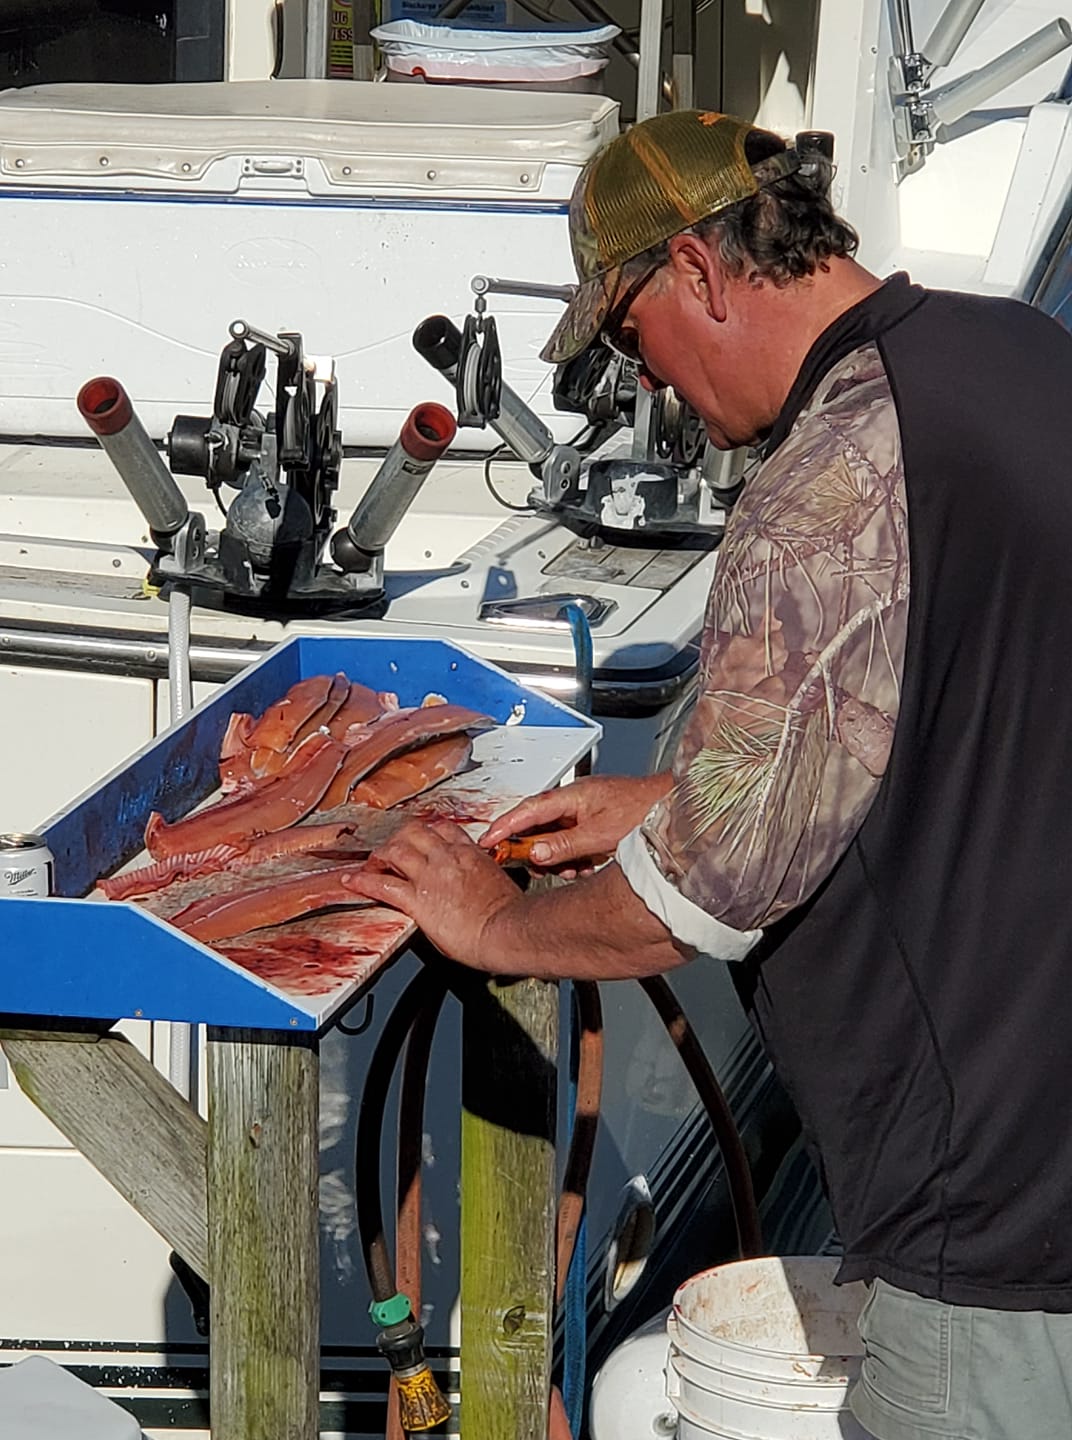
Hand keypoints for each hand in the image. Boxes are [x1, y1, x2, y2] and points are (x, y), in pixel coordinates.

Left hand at [341, 819, 520, 967]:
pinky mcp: (418, 900)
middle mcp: (447, 858)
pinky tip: (352, 881)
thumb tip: (475, 884)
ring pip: (395, 850)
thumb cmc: (509, 914)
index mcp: (470, 854)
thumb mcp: (498, 882)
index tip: (420, 836)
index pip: (443, 828)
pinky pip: (383, 885)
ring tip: (372, 864)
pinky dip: (363, 881)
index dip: (426, 830)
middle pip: (414, 831)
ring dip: (380, 855)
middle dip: (399, 837)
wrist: (507, 929)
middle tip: (391, 849)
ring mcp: (430, 876)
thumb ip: (480, 875)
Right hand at [479, 772, 671, 874]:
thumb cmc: (644, 810)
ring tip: (573, 869)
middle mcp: (577, 801)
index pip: (528, 809)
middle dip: (534, 849)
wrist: (676, 811)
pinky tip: (586, 867)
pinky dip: (574, 857)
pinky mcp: (597, 823)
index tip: (487, 840)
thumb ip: (564, 844)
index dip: (504, 825)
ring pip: (556, 836)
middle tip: (534, 866)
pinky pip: (573, 841)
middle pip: (539, 825)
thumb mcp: (600, 834)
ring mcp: (587, 811)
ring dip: (558, 857)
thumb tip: (535, 853)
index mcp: (573, 795)